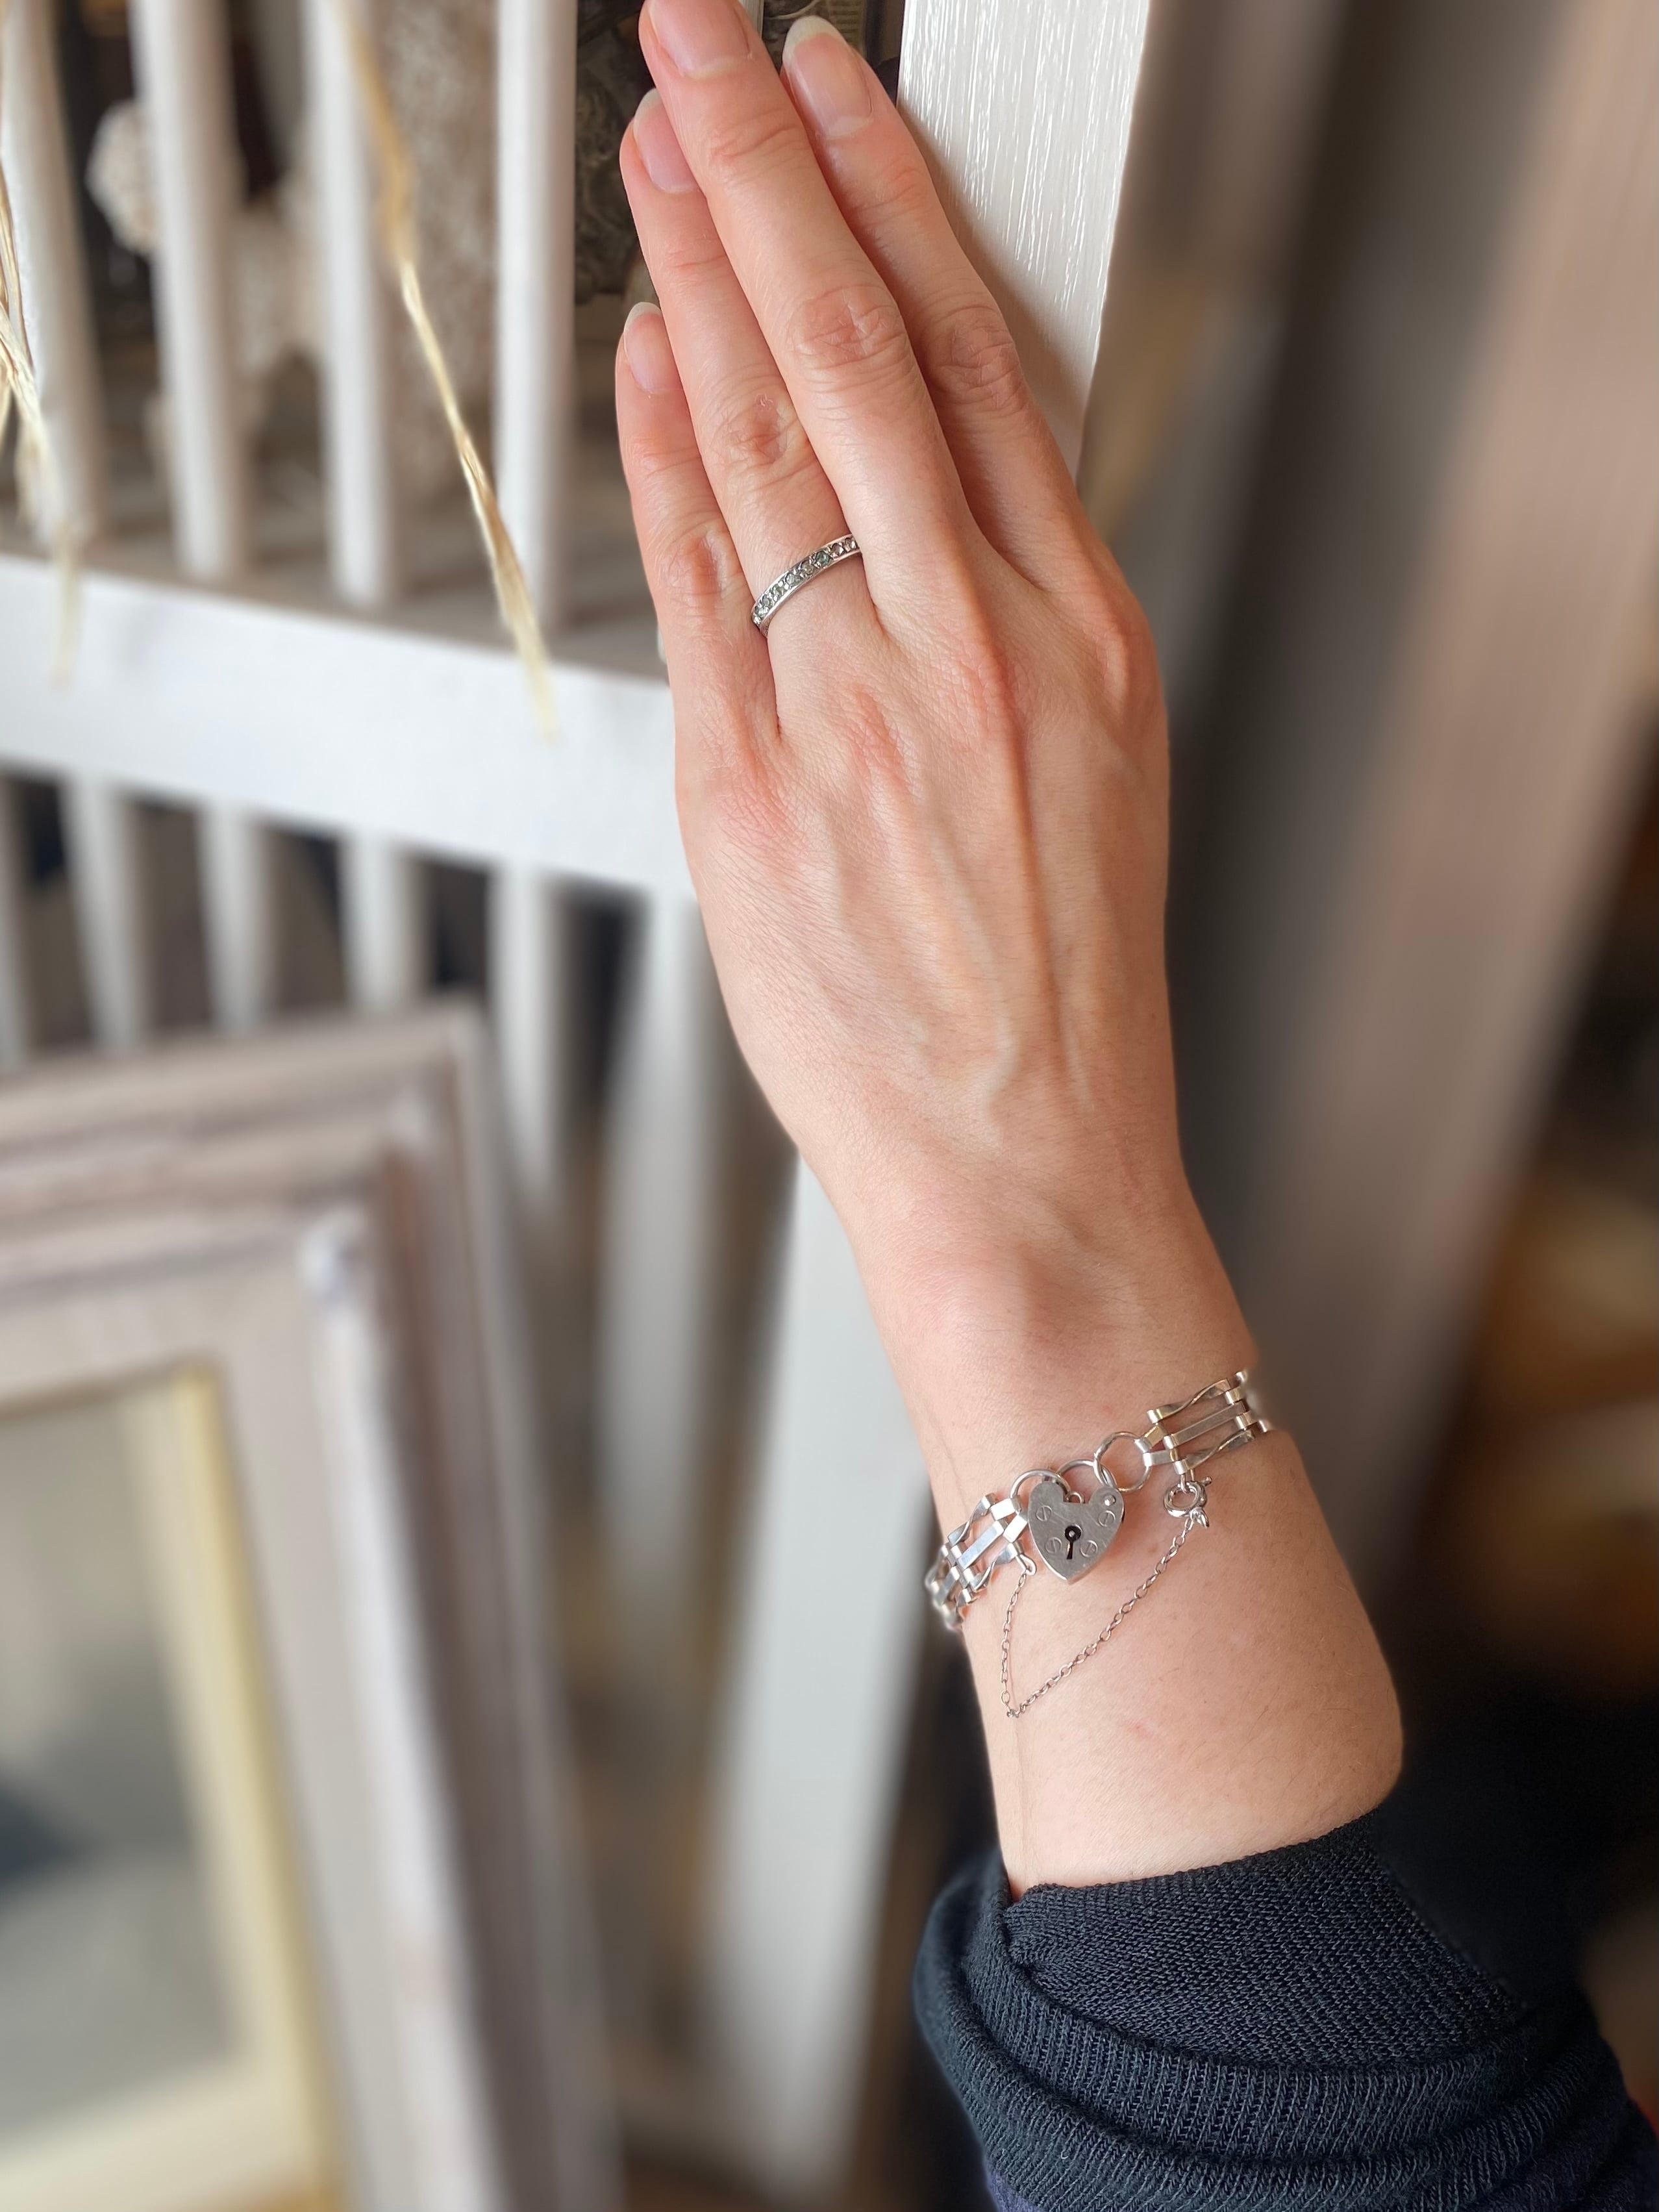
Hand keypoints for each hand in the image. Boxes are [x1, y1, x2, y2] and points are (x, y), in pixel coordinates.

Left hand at [615, 0, 1400, 1886]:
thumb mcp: (1090, 763)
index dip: (897, 207)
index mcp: (1082, 636)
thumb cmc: (1055, 989)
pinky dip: (662, 447)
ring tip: (656, 150)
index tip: (843, 99)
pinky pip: (699, 575)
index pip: (981, 365)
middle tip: (712, 45)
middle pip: (862, 357)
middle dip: (776, 173)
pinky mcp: (757, 780)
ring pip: (771, 439)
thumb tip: (898, 457)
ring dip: (701, 273)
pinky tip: (642, 349)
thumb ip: (998, 602)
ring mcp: (862, 706)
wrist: (1026, 1161)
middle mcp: (978, 647)